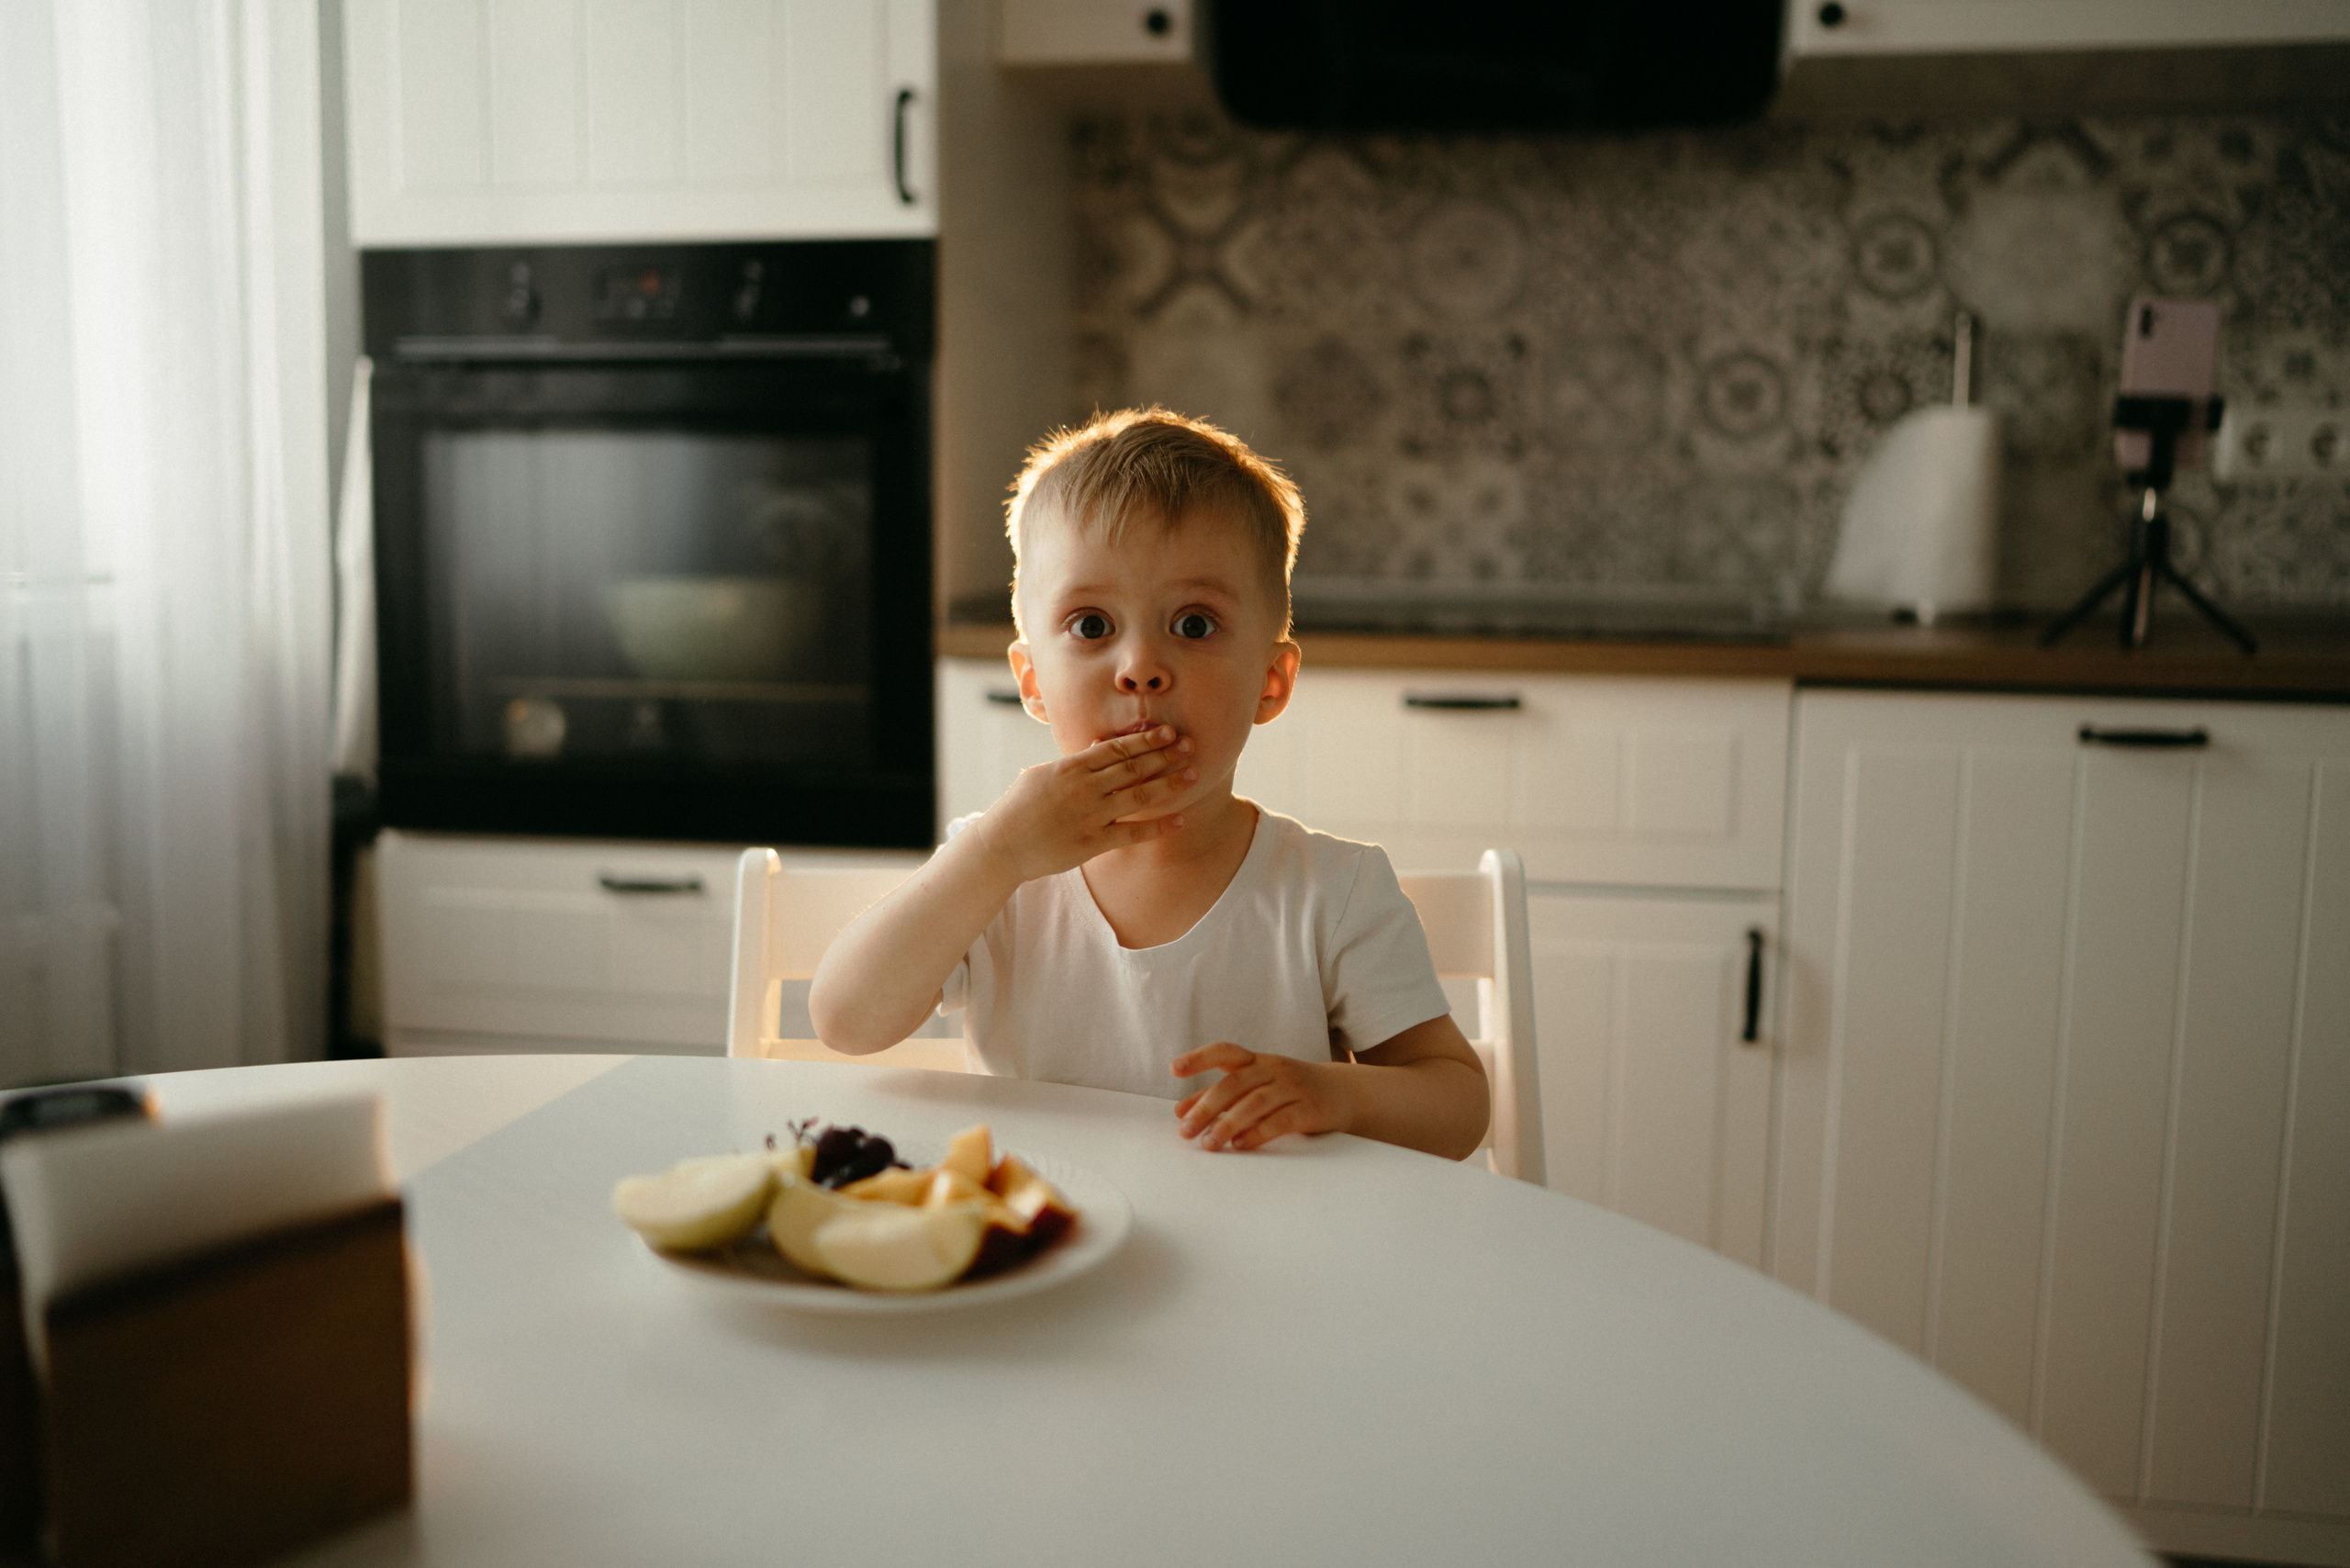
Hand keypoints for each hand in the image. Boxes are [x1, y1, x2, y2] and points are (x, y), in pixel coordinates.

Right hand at [971, 726, 1195, 882]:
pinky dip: (1157, 826)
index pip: (1116, 748)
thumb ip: (1074, 762)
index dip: (1145, 740)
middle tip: (1191, 746)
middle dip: (1165, 756)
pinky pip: (1131, 832)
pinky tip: (1179, 820)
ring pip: (1138, 796)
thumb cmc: (1020, 808)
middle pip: (1133, 768)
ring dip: (1169, 784)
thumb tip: (1097, 745)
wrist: (1001, 845)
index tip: (1169, 732)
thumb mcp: (1043, 776)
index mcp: (1070, 768)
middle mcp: (1083, 789)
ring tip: (1193, 775)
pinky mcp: (1092, 844)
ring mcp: (1089, 816)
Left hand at [1172, 1043, 1352, 1152]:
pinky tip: (1241, 1145)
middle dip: (1206, 1107)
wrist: (1342, 1093)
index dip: (1199, 1058)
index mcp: (1256, 1061)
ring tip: (1209, 1144)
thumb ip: (1219, 1096)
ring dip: (1228, 1124)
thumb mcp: (1256, 1086)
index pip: (1225, 1051)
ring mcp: (1293, 1087)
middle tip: (1186, 1130)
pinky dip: (1258, 1133)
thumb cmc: (1289, 1090)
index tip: (1174, 1069)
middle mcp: (1273, 1069)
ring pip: (1255, 1103)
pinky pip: (1281, 1120)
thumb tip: (1180, 1111)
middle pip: (1235, 1083)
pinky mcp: (1309, 1109)